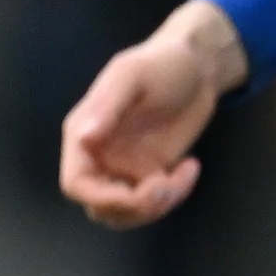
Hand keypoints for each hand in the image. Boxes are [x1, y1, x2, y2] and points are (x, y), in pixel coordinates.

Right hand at [61, 0, 248, 227]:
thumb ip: (108, 105)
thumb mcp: (132, 74)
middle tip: (168, 186)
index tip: (138, 193)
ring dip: (157, 206)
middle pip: (101, 207)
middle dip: (135, 207)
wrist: (198, 67)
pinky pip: (153, 203)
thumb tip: (83, 138)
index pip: (76, 184)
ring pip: (127, 213)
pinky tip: (190, 166)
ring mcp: (124, 168)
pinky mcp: (150, 172)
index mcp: (84, 133)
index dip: (101, 199)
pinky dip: (173, 195)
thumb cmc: (162, 63)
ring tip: (184, 174)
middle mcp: (99, 156)